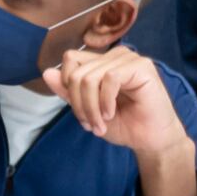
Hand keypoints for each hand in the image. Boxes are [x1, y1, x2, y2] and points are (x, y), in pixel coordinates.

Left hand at [49, 44, 196, 195]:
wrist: (149, 139)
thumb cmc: (123, 124)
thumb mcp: (88, 109)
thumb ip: (69, 92)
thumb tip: (47, 72)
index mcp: (102, 62)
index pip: (70, 60)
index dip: (67, 87)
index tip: (81, 114)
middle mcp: (114, 56)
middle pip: (76, 72)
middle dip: (78, 104)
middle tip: (91, 125)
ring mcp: (128, 58)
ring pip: (89, 78)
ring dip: (91, 108)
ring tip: (101, 123)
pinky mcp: (141, 66)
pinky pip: (109, 78)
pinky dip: (105, 102)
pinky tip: (112, 113)